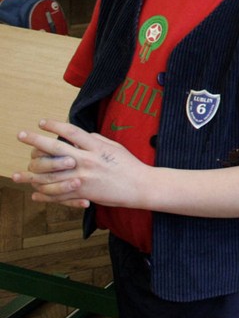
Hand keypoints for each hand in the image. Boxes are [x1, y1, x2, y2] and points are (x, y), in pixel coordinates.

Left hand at [12, 120, 146, 209]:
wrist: (141, 186)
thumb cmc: (130, 165)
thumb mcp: (115, 147)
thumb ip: (96, 140)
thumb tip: (81, 135)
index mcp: (96, 147)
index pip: (71, 132)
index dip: (55, 126)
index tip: (41, 122)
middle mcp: (88, 161)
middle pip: (56, 149)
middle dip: (36, 141)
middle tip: (21, 135)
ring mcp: (84, 178)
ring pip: (52, 175)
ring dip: (32, 173)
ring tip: (17, 173)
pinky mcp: (84, 193)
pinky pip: (59, 194)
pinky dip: (45, 195)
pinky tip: (34, 193)